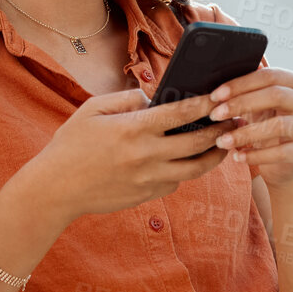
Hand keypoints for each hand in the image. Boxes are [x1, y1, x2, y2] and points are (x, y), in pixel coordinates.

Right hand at [20, 88, 239, 223]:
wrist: (55, 189)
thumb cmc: (71, 144)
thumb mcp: (92, 109)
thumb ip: (126, 99)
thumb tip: (153, 98)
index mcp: (134, 128)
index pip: (182, 113)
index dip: (207, 104)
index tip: (223, 96)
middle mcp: (146, 155)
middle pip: (198, 143)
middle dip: (222, 130)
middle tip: (237, 120)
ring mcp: (148, 179)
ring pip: (195, 169)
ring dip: (214, 155)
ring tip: (225, 144)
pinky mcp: (146, 195)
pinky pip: (176, 182)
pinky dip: (185, 171)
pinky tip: (189, 160)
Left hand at [207, 67, 292, 188]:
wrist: (285, 160)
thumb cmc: (267, 123)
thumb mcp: (257, 102)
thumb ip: (248, 85)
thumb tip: (225, 67)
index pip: (268, 75)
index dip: (240, 84)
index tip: (215, 96)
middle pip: (275, 95)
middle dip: (241, 104)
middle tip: (215, 115)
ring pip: (277, 125)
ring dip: (245, 133)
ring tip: (222, 141)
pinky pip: (279, 152)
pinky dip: (255, 155)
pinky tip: (237, 156)